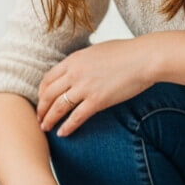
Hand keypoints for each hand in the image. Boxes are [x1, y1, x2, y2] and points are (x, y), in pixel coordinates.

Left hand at [37, 37, 155, 136]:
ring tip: (45, 128)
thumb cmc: (127, 53)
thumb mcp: (97, 51)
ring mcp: (85, 88)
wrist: (146, 57)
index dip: (41, 92)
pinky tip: (62, 133)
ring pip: (58, 108)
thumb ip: (83, 62)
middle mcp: (74, 74)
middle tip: (38, 119)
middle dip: (41, 109)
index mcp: (73, 60)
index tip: (41, 101)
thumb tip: (77, 67)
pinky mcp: (97, 100)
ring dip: (49, 120)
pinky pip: (76, 117)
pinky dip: (67, 127)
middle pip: (48, 95)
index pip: (48, 79)